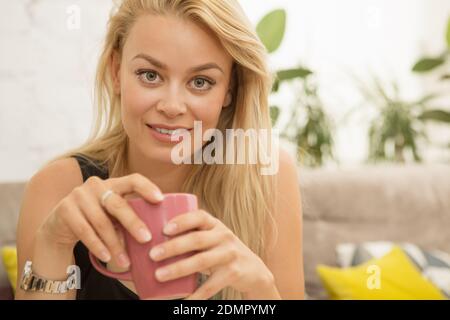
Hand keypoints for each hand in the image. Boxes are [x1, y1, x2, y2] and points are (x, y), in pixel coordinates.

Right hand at [37, 173, 163, 268]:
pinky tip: (107, 257)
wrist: (59, 226)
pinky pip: (85, 230)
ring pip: (102, 222)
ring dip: (114, 244)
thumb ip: (128, 218)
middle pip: (118, 204)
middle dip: (133, 223)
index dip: (147, 187)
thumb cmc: (96, 220)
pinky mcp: (65, 209)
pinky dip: (97, 245)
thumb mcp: (113, 215)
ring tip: (125, 261)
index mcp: (113, 183)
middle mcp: (96, 185)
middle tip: (146, 239)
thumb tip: (152, 237)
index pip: (132, 179)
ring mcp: (78, 195)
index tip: (160, 199)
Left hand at [148, 210, 274, 298]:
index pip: (199, 216)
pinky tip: (183, 301)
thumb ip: (192, 236)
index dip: (182, 221)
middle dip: (173, 247)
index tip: (164, 229)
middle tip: (153, 254)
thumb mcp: (212, 238)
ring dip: (178, 268)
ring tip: (159, 275)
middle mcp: (224, 236)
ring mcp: (230, 254)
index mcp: (215, 224)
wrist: (253, 270)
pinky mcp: (233, 273)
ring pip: (201, 261)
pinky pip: (211, 286)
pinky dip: (195, 295)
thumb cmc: (221, 252)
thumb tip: (152, 242)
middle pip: (196, 239)